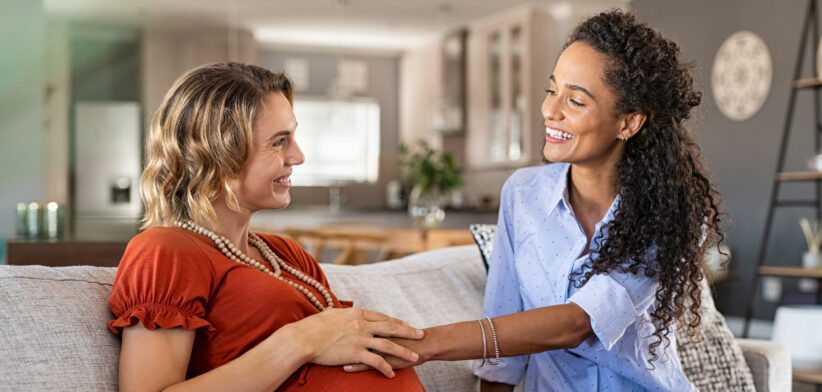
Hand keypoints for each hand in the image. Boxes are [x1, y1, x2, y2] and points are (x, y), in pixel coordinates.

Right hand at [284, 308, 423, 377]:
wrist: (304, 337)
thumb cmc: (313, 327)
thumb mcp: (332, 314)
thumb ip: (344, 315)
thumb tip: (346, 313)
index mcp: (357, 314)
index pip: (381, 317)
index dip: (395, 321)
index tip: (405, 324)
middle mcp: (362, 325)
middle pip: (391, 327)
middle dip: (408, 332)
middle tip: (422, 335)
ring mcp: (360, 339)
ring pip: (388, 345)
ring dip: (404, 351)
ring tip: (416, 357)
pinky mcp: (355, 353)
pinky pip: (376, 361)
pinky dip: (386, 368)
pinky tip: (392, 374)